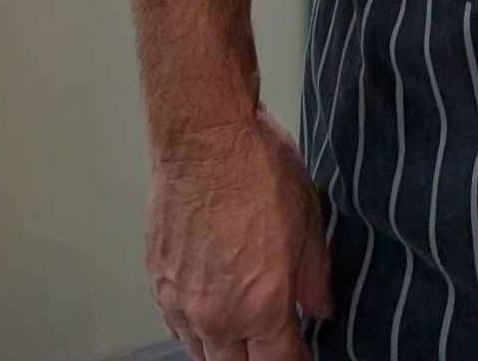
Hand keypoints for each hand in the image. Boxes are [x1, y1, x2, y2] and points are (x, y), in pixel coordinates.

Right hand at [147, 107, 333, 360]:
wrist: (205, 139)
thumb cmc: (258, 169)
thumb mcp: (307, 219)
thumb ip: (315, 275)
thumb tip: (320, 308)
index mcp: (261, 303)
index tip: (303, 354)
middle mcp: (217, 315)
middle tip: (274, 343)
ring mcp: (181, 304)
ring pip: (202, 354)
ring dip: (225, 352)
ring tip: (246, 335)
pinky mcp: (157, 286)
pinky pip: (177, 328)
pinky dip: (196, 332)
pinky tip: (213, 316)